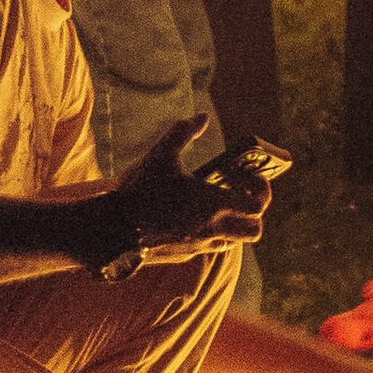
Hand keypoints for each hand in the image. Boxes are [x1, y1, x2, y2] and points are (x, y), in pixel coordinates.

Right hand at [99, 115, 271, 269]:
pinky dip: (211, 234)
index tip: (246, 175)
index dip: (259, 188)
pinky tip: (191, 217)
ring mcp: (200, 244)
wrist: (113, 227)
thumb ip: (183, 132)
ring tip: (215, 205)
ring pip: (233, 241)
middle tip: (240, 195)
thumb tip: (202, 118)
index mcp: (214, 203)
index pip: (258, 204)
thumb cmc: (140, 189)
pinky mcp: (185, 254)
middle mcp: (213, 228)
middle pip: (254, 230)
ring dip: (232, 225)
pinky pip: (210, 247)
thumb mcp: (161, 153)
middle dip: (254, 214)